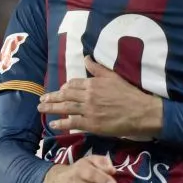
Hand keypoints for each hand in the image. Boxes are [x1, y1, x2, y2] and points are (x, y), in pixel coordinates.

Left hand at [38, 56, 163, 137]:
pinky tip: (52, 124)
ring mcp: (88, 110)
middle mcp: (88, 95)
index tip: (59, 90)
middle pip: (65, 96)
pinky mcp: (91, 124)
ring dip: (51, 108)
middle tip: (41, 98)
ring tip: (41, 108)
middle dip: (51, 97)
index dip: (64, 87)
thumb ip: (98, 68)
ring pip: (65, 108)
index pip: (73, 84)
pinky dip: (61, 124)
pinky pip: (72, 123)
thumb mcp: (113, 76)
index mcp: (93, 83)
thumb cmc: (129, 93)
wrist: (141, 111)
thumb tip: (86, 58)